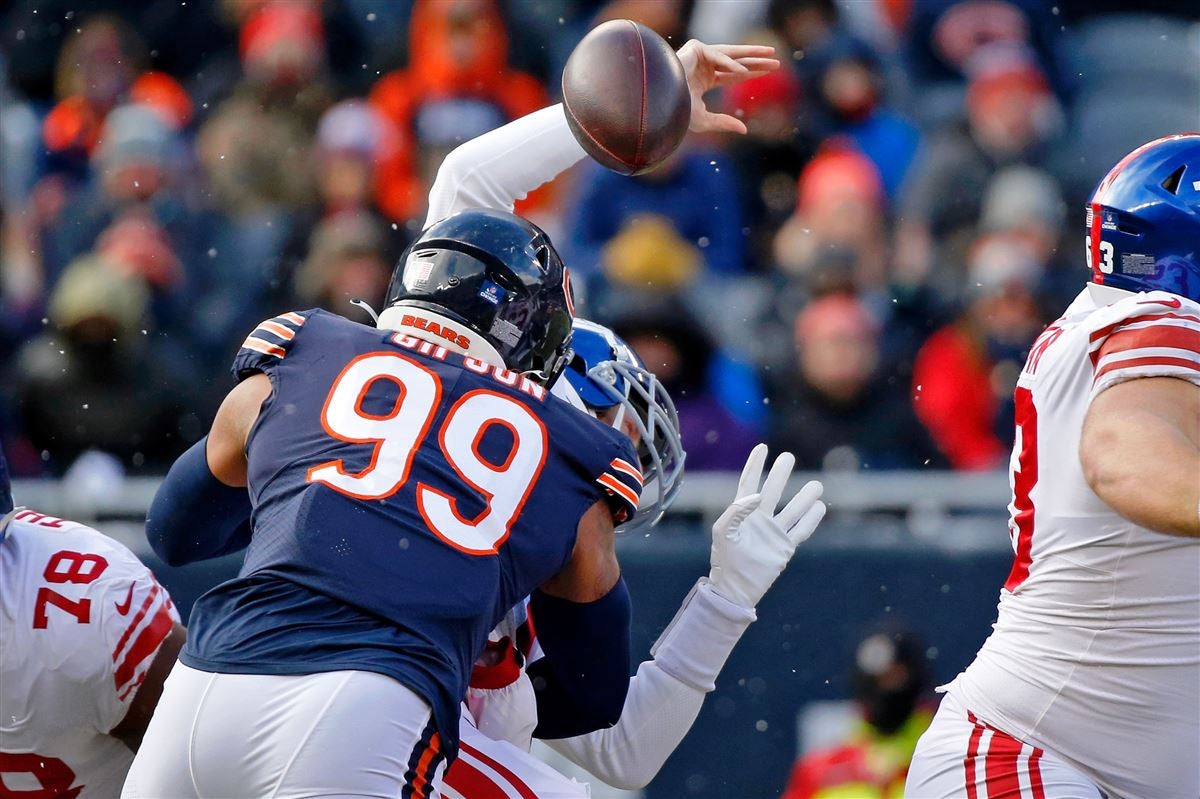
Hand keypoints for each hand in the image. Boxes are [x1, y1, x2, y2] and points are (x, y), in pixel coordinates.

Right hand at [675, 40, 778, 134]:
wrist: (658, 100)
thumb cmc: (675, 111)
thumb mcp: (703, 120)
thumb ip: (723, 123)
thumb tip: (745, 131)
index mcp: (703, 81)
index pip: (733, 75)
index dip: (752, 73)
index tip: (769, 70)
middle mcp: (703, 66)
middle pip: (736, 62)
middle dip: (756, 60)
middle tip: (777, 61)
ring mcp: (699, 56)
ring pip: (731, 53)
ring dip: (752, 53)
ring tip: (771, 53)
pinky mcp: (695, 48)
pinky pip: (718, 56)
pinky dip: (730, 64)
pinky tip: (743, 73)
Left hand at [708, 444, 825, 608]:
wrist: (735, 588)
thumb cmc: (725, 560)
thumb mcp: (724, 532)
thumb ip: (737, 511)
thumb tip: (757, 496)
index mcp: (741, 513)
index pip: (749, 483)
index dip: (755, 465)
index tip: (762, 447)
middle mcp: (759, 519)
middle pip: (773, 491)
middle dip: (780, 474)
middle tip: (789, 456)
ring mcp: (773, 532)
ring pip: (792, 510)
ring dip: (804, 498)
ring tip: (817, 484)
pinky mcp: (784, 547)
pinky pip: (800, 530)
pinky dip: (811, 520)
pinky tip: (820, 507)